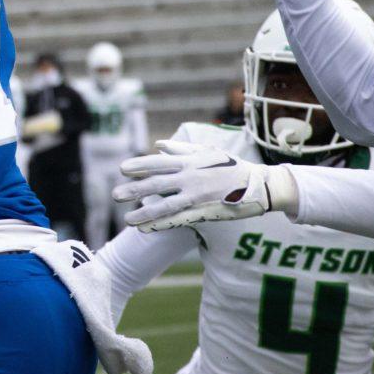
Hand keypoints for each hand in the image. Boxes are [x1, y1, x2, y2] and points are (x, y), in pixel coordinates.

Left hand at [113, 139, 278, 231]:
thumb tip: (157, 145)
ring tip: (126, 220)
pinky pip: (179, 220)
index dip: (139, 166)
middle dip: (134, 190)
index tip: (121, 169)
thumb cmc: (231, 166)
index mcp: (190, 162)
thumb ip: (180, 148)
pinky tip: (146, 228)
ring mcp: (197, 197)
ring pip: (165, 205)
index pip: (158, 163)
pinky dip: (162, 224)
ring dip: (144, 213)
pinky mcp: (204, 212)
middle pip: (157, 184)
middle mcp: (190, 178)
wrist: (259, 185)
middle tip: (114, 195)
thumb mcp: (207, 151)